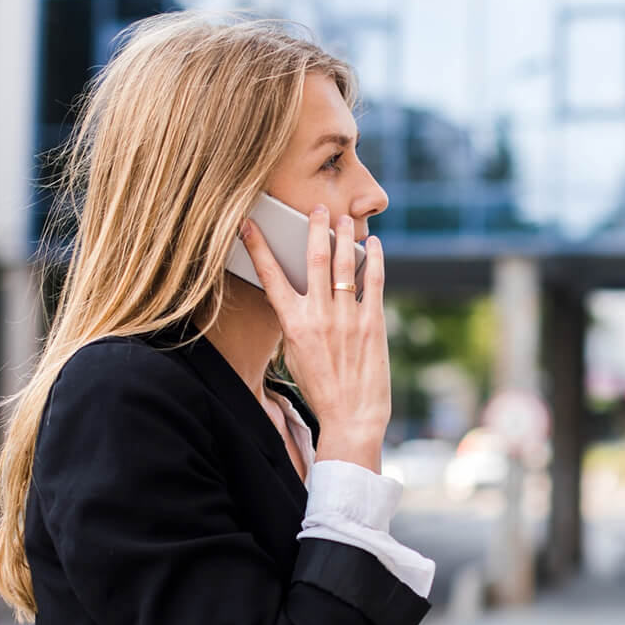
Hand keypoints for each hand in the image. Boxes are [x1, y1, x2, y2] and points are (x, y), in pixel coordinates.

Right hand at [239, 205, 389, 471]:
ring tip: (343, 218)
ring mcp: (348, 318)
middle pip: (314, 260)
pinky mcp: (373, 323)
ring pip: (345, 265)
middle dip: (314, 228)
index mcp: (293, 324)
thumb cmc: (322, 389)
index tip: (250, 223)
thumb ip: (297, 322)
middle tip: (317, 206)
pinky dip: (374, 259)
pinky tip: (373, 245)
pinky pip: (374, 281)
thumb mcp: (296, 355)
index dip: (259, 247)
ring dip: (343, 236)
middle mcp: (319, 316)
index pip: (270, 277)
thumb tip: (297, 297)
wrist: (352, 418)